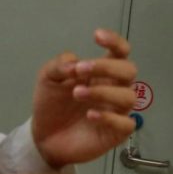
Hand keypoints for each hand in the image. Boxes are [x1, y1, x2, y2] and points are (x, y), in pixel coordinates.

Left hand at [32, 29, 136, 168]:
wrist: (43, 137)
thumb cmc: (52, 104)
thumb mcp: (48, 78)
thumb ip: (60, 65)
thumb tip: (75, 63)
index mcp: (102, 72)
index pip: (120, 52)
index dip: (115, 41)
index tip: (96, 36)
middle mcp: (114, 88)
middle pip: (129, 70)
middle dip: (107, 67)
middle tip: (80, 70)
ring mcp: (117, 111)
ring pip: (128, 96)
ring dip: (103, 91)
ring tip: (77, 94)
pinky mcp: (116, 133)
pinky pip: (126, 123)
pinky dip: (109, 117)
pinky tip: (90, 115)